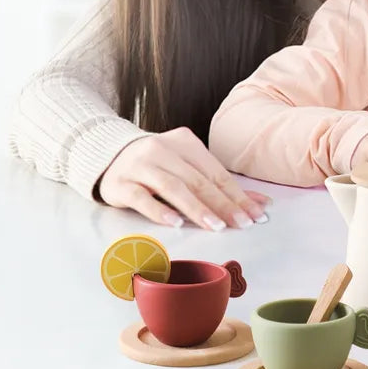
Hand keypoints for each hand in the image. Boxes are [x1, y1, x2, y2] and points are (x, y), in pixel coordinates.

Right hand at [98, 127, 270, 229]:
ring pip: (173, 187)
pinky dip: (159, 210)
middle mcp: (163, 149)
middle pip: (198, 180)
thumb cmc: (157, 166)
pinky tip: (176, 223)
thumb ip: (220, 186)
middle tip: (242, 224)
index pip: (216, 172)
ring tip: (216, 226)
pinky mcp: (120, 183)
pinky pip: (141, 197)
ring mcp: (140, 165)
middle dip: (223, 204)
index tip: (256, 215)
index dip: (238, 195)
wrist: (106, 156)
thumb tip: (261, 204)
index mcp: (185, 142)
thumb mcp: (187, 168)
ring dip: (197, 208)